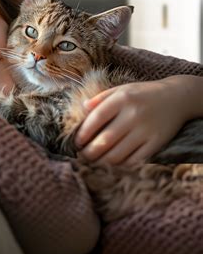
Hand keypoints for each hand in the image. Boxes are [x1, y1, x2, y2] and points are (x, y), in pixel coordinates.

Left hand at [74, 76, 194, 164]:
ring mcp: (146, 130)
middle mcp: (133, 114)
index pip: (96, 118)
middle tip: (83, 156)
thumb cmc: (142, 94)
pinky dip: (121, 164)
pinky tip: (113, 163)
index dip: (83, 133)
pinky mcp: (157, 142)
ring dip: (102, 161)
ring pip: (118, 154)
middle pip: (105, 140)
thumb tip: (81, 107)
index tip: (76, 142)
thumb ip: (100, 98)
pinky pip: (134, 160)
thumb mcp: (121, 89)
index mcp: (122, 99)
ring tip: (94, 161)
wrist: (178, 97)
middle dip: (89, 152)